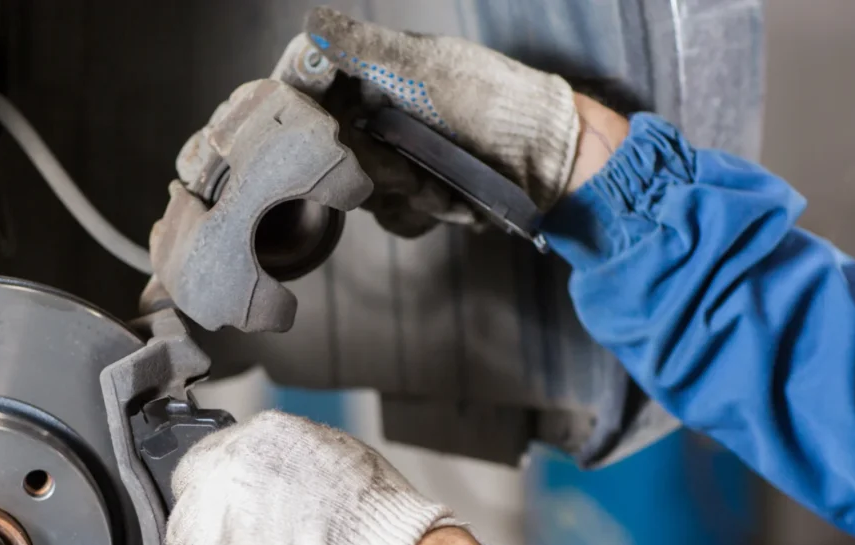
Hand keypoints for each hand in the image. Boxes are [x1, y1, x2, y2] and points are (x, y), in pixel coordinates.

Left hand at [165, 411, 463, 544]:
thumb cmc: (381, 517)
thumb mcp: (334, 458)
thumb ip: (287, 465)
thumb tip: (266, 482)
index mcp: (259, 437)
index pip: (202, 466)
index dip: (214, 502)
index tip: (224, 525)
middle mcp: (229, 469)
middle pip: (190, 513)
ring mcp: (218, 519)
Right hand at [270, 8, 582, 235]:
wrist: (549, 156)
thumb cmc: (494, 99)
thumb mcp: (426, 67)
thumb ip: (364, 48)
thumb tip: (312, 22)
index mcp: (372, 75)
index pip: (309, 89)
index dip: (305, 110)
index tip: (315, 129)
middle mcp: (375, 115)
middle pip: (330, 150)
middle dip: (375, 166)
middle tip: (409, 170)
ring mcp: (394, 156)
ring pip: (362, 185)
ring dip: (405, 189)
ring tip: (442, 181)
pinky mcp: (414, 194)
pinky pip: (393, 213)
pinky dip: (425, 209)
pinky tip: (453, 197)